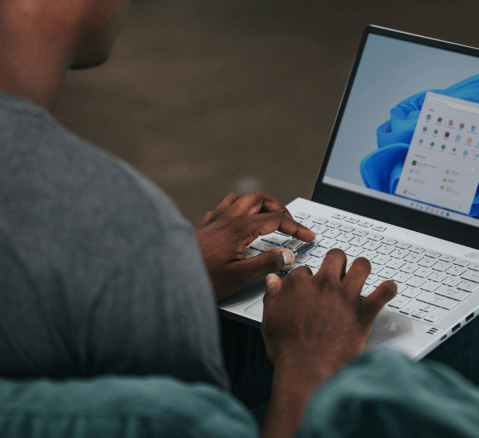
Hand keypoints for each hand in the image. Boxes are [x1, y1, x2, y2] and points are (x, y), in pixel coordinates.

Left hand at [195, 190, 315, 300]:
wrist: (170, 278)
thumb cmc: (202, 279)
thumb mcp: (239, 277)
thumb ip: (266, 264)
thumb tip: (288, 255)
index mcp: (239, 228)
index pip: (276, 219)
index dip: (296, 227)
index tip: (308, 236)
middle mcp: (227, 218)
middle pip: (260, 198)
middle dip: (279, 207)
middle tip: (290, 223)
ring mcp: (214, 220)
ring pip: (241, 198)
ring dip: (258, 204)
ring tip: (269, 218)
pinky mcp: (205, 226)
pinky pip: (225, 207)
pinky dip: (239, 210)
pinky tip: (239, 222)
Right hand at [259, 249, 395, 437]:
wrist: (306, 370)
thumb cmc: (288, 348)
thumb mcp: (270, 318)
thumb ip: (272, 295)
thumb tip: (272, 280)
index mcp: (300, 284)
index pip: (305, 269)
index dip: (307, 278)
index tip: (309, 287)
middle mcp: (325, 284)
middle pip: (336, 257)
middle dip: (337, 261)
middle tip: (338, 270)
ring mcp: (346, 296)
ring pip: (362, 266)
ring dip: (362, 268)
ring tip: (362, 272)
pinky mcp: (364, 312)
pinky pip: (384, 292)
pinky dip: (388, 289)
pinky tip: (388, 289)